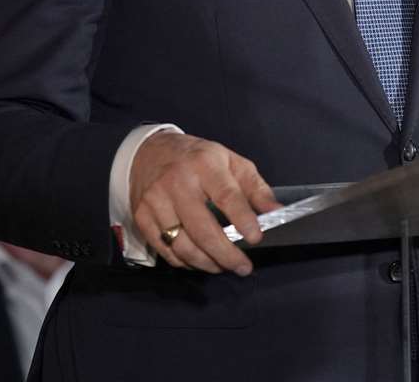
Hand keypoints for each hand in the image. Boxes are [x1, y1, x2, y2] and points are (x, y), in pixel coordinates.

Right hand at [129, 132, 279, 276]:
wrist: (149, 152)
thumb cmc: (197, 159)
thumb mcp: (230, 161)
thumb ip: (255, 187)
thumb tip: (276, 212)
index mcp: (205, 165)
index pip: (227, 196)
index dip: (243, 219)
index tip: (256, 238)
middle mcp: (177, 182)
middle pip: (203, 229)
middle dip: (226, 254)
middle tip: (243, 267)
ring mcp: (156, 201)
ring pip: (182, 245)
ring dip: (206, 263)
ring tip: (223, 266)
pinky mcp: (142, 216)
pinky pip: (165, 250)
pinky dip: (185, 261)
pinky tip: (200, 261)